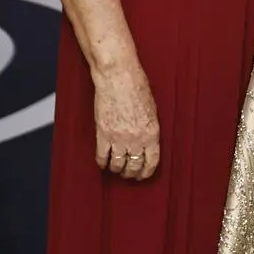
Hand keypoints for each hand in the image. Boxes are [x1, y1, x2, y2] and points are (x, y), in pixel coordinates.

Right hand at [92, 61, 159, 179]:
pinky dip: (102, 163)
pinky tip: (103, 163)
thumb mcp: (152, 109)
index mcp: (152, 132)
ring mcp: (118, 138)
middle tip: (129, 175)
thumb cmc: (137, 87)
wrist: (118, 78)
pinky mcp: (102, 135)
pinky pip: (102, 157)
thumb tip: (148, 141)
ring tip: (117, 169)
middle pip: (134, 166)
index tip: (144, 175)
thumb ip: (150, 127)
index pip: (152, 161)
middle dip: (132, 173)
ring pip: (118, 165)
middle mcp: (136, 138)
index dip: (147, 171)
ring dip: (117, 170)